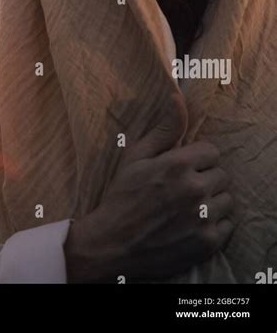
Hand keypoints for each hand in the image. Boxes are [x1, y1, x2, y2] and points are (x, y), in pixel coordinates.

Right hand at [64, 93, 233, 282]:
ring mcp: (203, 218)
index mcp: (178, 164)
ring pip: (226, 200)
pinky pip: (227, 225)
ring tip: (190, 206)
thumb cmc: (122, 196)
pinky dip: (215, 224)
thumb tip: (178, 98)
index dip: (197, 158)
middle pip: (221, 174)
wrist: (113, 244)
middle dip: (205, 177)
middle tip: (184, 188)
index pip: (212, 151)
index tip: (183, 167)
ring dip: (212, 201)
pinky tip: (194, 223)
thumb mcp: (136, 156)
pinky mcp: (207, 242)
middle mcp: (195, 189)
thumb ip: (164, 128)